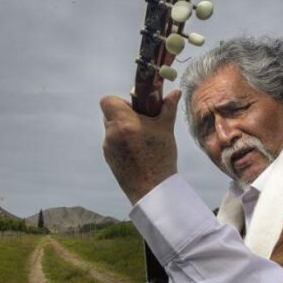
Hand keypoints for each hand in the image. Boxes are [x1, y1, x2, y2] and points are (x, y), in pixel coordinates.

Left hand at [100, 89, 181, 204]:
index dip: (120, 101)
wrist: (153, 189)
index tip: (135, 108)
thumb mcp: (166, 129)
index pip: (108, 101)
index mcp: (123, 123)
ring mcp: (108, 147)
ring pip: (112, 130)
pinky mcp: (109, 159)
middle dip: (124, 115)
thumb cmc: (161, 158)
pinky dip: (123, 143)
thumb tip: (175, 92)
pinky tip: (138, 152)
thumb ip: (168, 108)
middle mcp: (111, 134)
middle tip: (142, 122)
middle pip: (110, 115)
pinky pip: (113, 144)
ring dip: (124, 130)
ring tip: (142, 140)